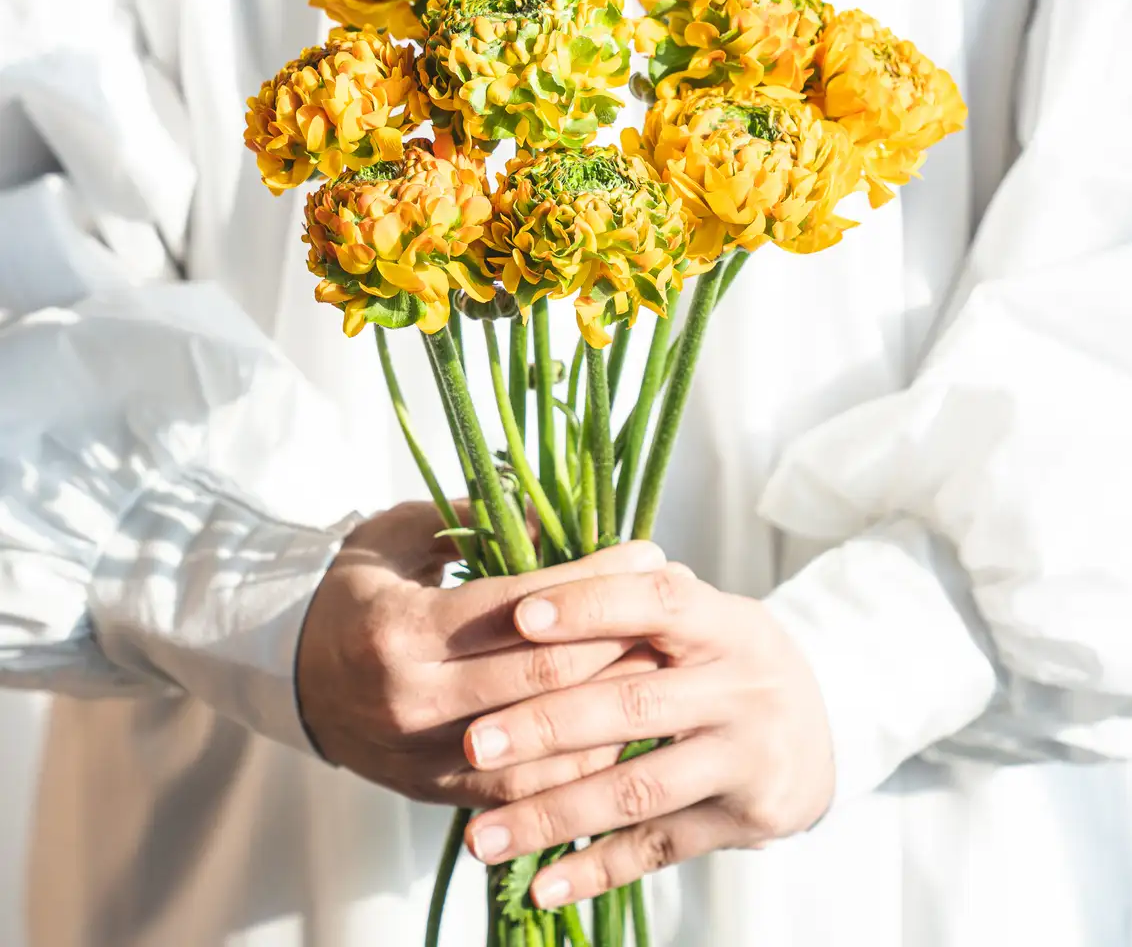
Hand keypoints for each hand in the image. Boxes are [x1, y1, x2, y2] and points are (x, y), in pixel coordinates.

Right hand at [297, 501, 666, 807]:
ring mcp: (426, 756)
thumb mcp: (401, 533)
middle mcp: (414, 700)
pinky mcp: (439, 792)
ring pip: (545, 743)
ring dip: (613, 706)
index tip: (647, 552)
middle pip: (544, 675)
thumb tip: (555, 507)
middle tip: (673, 605)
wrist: (291, 675)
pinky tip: (625, 725)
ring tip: (664, 666)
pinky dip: (582, 760)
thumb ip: (473, 515)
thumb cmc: (355, 589)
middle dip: (620, 637)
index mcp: (402, 629)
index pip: (521, 606)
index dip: (593, 580)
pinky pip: (527, 788)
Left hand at [460, 563, 834, 904]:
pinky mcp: (743, 821)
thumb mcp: (703, 615)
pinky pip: (657, 848)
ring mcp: (746, 758)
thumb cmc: (725, 660)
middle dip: (545, 726)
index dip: (590, 606)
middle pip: (633, 705)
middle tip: (472, 743)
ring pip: (636, 789)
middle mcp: (743, 687)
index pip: (657, 602)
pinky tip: (538, 885)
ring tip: (479, 836)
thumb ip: (633, 595)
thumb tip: (534, 567)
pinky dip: (594, 870)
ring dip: (551, 816)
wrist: (819, 736)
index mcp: (725, 622)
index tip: (519, 616)